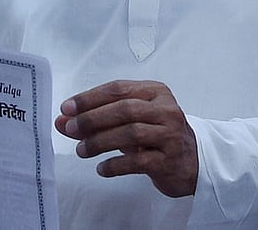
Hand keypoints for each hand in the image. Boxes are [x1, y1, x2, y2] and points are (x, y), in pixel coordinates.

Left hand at [54, 80, 197, 197]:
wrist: (192, 161)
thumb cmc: (158, 135)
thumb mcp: (132, 121)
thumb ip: (99, 118)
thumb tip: (64, 120)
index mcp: (157, 92)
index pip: (119, 89)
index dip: (91, 98)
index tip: (68, 108)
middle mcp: (166, 110)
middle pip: (125, 109)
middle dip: (92, 118)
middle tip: (71, 128)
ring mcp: (169, 134)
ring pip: (130, 133)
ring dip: (100, 142)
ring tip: (82, 150)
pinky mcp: (168, 159)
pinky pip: (137, 161)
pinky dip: (114, 165)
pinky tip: (101, 168)